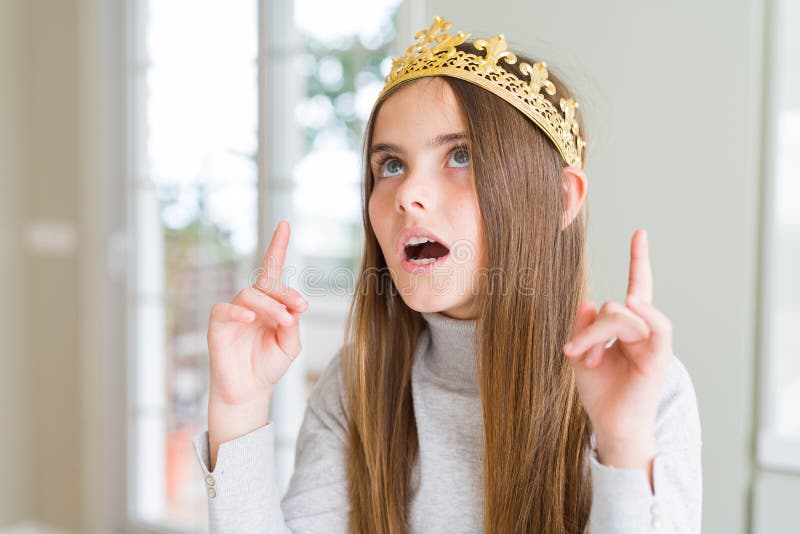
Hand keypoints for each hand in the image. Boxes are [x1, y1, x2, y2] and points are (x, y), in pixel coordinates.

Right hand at [207, 220, 308, 408]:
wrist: (249, 392)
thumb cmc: (269, 365)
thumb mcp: (290, 345)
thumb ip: (293, 325)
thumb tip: (294, 308)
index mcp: (270, 303)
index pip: (272, 270)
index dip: (277, 247)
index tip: (285, 225)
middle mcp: (251, 303)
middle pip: (267, 284)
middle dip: (286, 293)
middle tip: (301, 307)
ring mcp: (233, 313)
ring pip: (250, 295)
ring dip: (270, 305)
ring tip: (283, 320)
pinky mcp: (218, 326)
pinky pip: (224, 310)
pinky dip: (239, 312)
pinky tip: (251, 318)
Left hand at [562, 229, 671, 472]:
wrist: (611, 425)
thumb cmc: (600, 392)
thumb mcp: (580, 354)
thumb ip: (582, 326)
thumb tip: (587, 300)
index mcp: (628, 329)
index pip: (635, 288)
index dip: (639, 260)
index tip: (640, 232)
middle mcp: (643, 331)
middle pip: (612, 307)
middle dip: (588, 329)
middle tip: (573, 353)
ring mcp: (652, 342)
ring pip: (621, 314)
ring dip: (596, 336)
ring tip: (585, 360)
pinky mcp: (659, 355)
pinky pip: (655, 325)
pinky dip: (641, 315)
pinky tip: (628, 311)